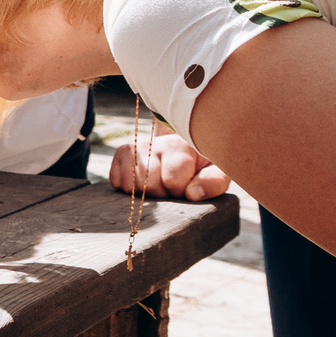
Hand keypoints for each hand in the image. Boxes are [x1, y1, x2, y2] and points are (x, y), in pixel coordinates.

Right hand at [108, 131, 231, 200]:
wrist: (186, 149)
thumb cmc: (203, 166)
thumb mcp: (218, 173)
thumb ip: (213, 183)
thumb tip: (192, 194)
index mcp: (179, 146)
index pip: (172, 180)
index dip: (180, 191)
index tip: (187, 187)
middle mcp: (153, 143)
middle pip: (149, 184)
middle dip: (162, 193)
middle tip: (172, 187)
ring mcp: (135, 147)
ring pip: (131, 184)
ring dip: (146, 193)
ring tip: (159, 184)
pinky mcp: (122, 153)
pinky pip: (116, 181)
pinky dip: (129, 189)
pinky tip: (144, 183)